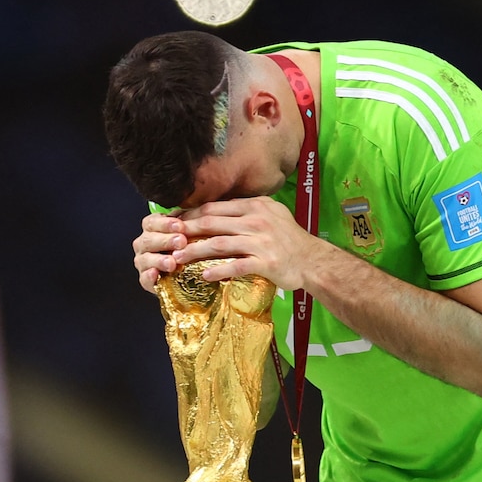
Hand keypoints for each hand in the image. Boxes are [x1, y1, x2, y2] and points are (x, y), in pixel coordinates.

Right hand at [131, 211, 187, 292]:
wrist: (189, 274)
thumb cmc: (188, 248)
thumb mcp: (189, 233)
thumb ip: (189, 223)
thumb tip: (202, 214)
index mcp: (152, 228)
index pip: (153, 222)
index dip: (165, 224)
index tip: (180, 226)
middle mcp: (144, 244)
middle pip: (148, 240)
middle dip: (165, 241)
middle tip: (181, 242)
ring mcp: (143, 262)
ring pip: (145, 259)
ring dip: (159, 260)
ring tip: (172, 263)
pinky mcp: (145, 280)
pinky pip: (144, 279)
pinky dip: (149, 277)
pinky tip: (156, 274)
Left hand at [168, 197, 324, 290]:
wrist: (313, 260)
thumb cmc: (290, 239)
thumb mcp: (271, 214)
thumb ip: (247, 212)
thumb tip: (219, 212)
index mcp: (255, 206)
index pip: (216, 207)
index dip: (192, 214)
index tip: (175, 222)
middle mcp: (257, 220)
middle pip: (213, 223)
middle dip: (187, 231)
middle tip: (169, 239)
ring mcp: (261, 241)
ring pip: (220, 244)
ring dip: (195, 251)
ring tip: (178, 259)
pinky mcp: (266, 262)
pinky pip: (236, 266)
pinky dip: (218, 271)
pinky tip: (204, 275)